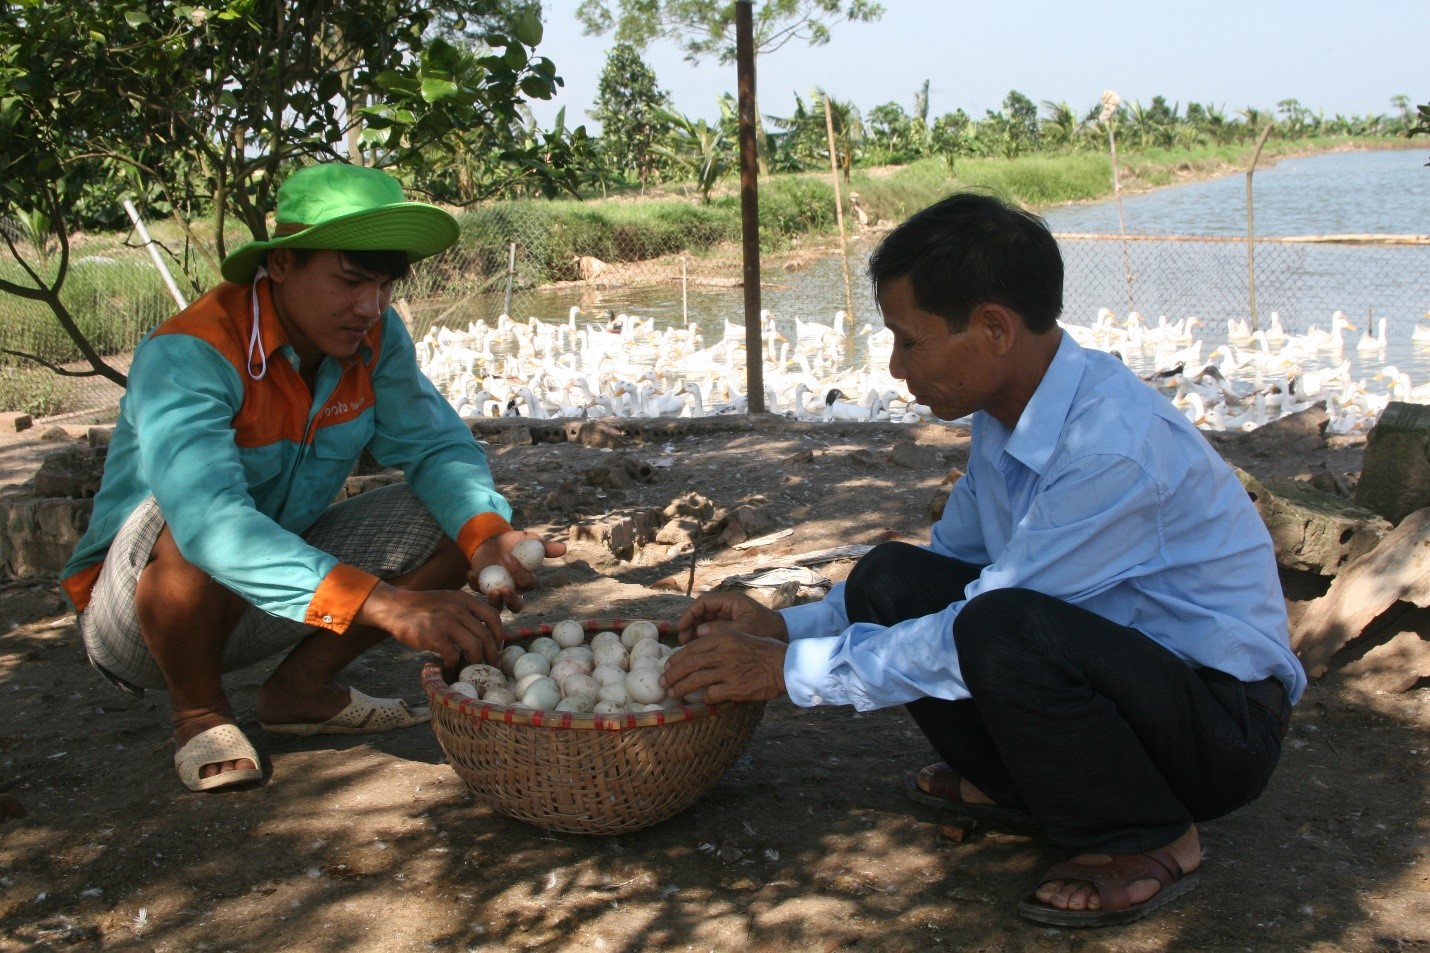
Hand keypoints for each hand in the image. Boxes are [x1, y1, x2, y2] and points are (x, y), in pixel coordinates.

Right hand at [356, 582, 506, 667]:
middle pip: (486, 636)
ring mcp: (447, 623)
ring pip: (475, 647)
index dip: (499, 634)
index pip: (493, 616)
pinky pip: (454, 655)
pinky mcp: (434, 636)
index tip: (498, 646)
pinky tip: (449, 663)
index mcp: (465, 600)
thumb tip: (485, 630)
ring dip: (476, 660)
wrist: (395, 607)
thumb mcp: (449, 599)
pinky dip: (454, 663)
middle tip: (491, 664)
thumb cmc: (423, 606)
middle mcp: (459, 609)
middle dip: (492, 654)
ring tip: (471, 665)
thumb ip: (466, 609)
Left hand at [467, 531, 567, 611]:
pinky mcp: (480, 588)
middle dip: (511, 600)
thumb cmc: (514, 542)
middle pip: (516, 605)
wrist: (492, 540)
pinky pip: (476, 590)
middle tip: (504, 590)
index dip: (520, 574)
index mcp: (526, 581)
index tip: (509, 558)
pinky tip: (471, 572)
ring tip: (491, 591)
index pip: (528, 584)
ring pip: (498, 607)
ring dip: (495, 602)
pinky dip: (473, 583)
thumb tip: (564, 548)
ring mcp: (496, 591)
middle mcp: (513, 590)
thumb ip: (545, 547)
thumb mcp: (529, 541)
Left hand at [660, 631, 787, 703]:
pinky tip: (700, 701)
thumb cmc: (766, 651)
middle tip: (663, 683)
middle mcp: (724, 653)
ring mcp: (729, 671)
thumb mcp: (742, 637)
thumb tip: (699, 654)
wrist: (787, 666)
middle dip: (672, 674)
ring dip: (681, 688)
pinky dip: (703, 698)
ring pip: (695, 680)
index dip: (677, 658)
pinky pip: (711, 694)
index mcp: (724, 638)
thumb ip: (721, 643)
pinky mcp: (735, 688)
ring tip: (673, 694)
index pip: (692, 648)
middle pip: (689, 664)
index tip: (668, 666)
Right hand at [677, 591, 788, 644]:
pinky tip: (698, 649)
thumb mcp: (744, 630)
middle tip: (682, 640)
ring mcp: (729, 616)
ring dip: (695, 631)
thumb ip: (721, 630)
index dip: (690, 614)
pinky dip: (704, 637)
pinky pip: (712, 629)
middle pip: (702, 611)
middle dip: (690, 624)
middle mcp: (728, 606)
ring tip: (687, 646)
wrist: (786, 636)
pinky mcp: (731, 626)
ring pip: (705, 621)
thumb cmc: (768, 630)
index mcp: (732, 600)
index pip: (703, 602)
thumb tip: (699, 632)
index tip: (681, 628)